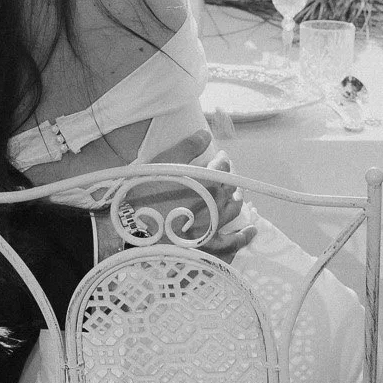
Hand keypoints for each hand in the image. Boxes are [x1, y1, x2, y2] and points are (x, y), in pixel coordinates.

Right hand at [91, 151, 253, 262]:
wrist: (133, 232)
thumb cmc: (146, 195)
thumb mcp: (164, 163)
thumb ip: (188, 147)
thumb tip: (206, 134)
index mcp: (207, 182)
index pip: (222, 167)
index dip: (221, 160)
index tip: (219, 157)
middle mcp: (216, 205)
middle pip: (230, 188)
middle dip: (230, 179)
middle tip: (226, 175)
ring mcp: (213, 228)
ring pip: (233, 211)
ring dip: (237, 201)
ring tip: (238, 198)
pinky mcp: (207, 247)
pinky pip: (232, 243)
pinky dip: (242, 237)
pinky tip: (250, 232)